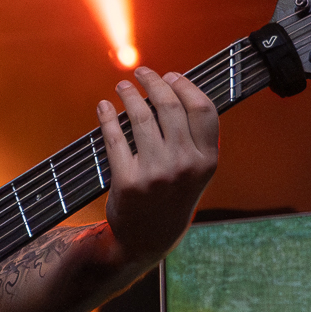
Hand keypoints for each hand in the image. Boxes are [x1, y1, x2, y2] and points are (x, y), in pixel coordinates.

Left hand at [99, 67, 218, 266]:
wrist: (147, 238)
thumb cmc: (171, 197)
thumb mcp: (195, 172)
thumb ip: (193, 137)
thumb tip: (175, 90)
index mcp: (207, 160)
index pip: (202, 109)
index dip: (185, 86)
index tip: (170, 75)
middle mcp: (184, 165)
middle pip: (169, 106)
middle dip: (153, 82)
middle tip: (141, 73)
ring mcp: (156, 174)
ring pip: (140, 117)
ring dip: (128, 95)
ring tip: (122, 87)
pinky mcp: (128, 181)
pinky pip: (114, 138)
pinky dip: (106, 117)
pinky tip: (103, 107)